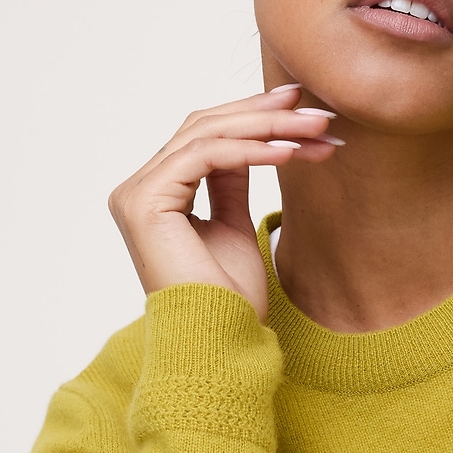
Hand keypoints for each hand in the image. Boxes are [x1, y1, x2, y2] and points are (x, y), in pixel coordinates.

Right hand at [107, 84, 340, 318]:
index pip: (204, 137)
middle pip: (204, 127)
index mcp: (156, 194)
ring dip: (267, 128)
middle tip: (315, 109)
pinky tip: (289, 152)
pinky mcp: (144, 202)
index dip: (253, 117)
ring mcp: (136, 193)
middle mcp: (138, 189)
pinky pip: (204, 158)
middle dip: (264, 114)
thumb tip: (252, 140)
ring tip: (315, 128)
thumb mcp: (234, 227)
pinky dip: (250, 150)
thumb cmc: (229, 302)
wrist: (219, 344)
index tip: (301, 110)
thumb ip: (231, 182)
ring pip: (206, 135)